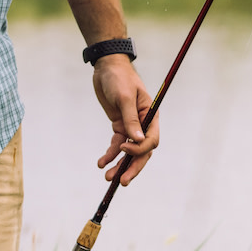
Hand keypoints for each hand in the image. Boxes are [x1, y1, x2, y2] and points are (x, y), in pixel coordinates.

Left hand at [92, 54, 159, 185]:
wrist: (106, 68)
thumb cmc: (119, 78)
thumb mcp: (124, 97)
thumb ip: (130, 119)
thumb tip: (137, 141)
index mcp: (151, 116)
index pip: (151, 140)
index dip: (139, 150)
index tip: (123, 149)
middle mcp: (143, 124)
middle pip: (141, 152)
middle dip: (132, 167)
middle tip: (122, 182)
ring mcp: (131, 126)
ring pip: (128, 152)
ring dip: (119, 165)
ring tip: (108, 177)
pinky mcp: (119, 126)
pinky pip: (116, 145)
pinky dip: (109, 155)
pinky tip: (101, 163)